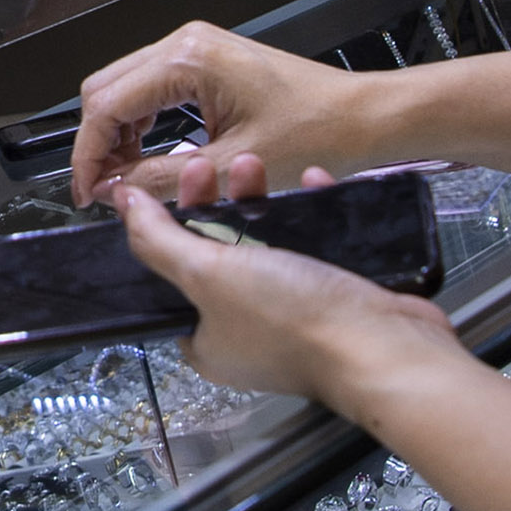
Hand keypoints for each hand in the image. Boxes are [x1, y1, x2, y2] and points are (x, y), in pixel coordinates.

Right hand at [66, 19, 379, 204]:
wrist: (362, 117)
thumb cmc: (317, 131)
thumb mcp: (230, 166)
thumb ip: (160, 178)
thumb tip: (113, 191)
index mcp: (188, 59)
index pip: (106, 105)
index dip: (87, 155)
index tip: (86, 193)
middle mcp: (186, 43)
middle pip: (105, 89)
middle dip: (95, 142)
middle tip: (100, 189)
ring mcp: (195, 47)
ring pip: (123, 87)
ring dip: (116, 133)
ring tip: (123, 178)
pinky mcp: (206, 60)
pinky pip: (151, 87)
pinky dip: (140, 122)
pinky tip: (146, 156)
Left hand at [112, 174, 460, 419]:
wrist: (385, 347)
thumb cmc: (298, 326)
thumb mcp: (209, 275)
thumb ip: (160, 241)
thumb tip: (124, 208)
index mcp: (207, 339)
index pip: (174, 274)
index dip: (171, 225)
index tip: (177, 182)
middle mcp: (248, 330)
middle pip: (220, 253)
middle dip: (216, 201)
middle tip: (215, 163)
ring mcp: (294, 313)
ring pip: (266, 244)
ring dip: (259, 200)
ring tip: (258, 163)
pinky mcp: (335, 296)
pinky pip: (314, 244)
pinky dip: (311, 210)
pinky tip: (313, 183)